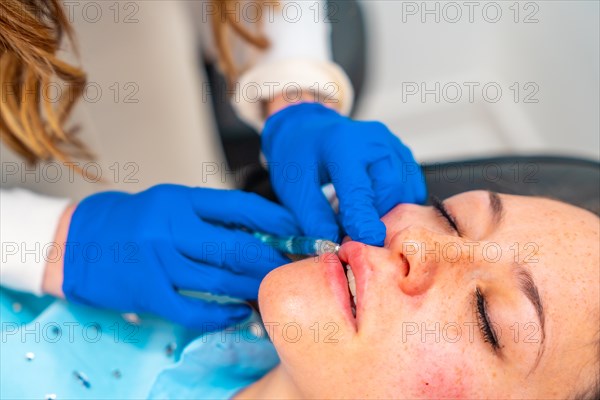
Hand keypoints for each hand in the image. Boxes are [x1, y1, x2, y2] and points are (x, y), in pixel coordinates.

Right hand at [61, 184, 299, 329]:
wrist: (74, 242)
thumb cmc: (130, 222)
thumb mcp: (170, 205)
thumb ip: (209, 216)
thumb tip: (258, 232)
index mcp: (180, 200)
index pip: (240, 206)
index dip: (275, 219)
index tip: (297, 231)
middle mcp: (171, 227)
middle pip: (236, 246)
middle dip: (271, 260)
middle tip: (290, 268)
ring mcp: (158, 261)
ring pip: (221, 279)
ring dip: (252, 288)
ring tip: (271, 291)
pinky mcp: (148, 292)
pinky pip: (194, 308)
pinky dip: (221, 314)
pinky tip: (238, 314)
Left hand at [262, 102, 425, 245]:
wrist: (309, 131)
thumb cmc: (299, 156)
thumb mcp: (294, 188)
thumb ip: (314, 218)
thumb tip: (334, 247)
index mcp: (343, 144)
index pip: (359, 190)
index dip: (364, 221)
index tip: (366, 243)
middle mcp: (374, 140)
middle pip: (390, 191)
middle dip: (375, 218)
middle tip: (354, 235)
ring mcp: (392, 145)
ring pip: (405, 191)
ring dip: (387, 213)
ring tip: (360, 220)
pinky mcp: (402, 154)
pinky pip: (410, 188)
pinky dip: (396, 204)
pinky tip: (374, 208)